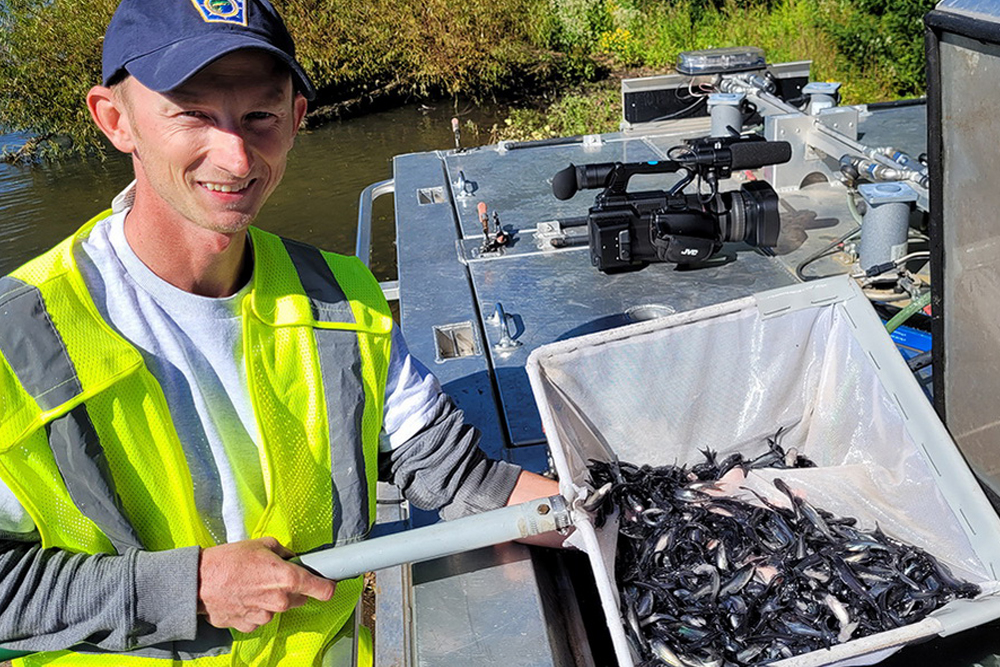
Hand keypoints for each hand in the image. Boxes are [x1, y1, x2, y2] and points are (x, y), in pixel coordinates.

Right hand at [197, 536, 335, 632]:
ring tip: (252, 585)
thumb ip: (283, 552)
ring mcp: (265, 616)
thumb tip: (292, 558)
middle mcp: (280, 601)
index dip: (327, 586)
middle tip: (273, 577)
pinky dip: (256, 609)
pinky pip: (261, 617)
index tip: (328, 584)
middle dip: (292, 589)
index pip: (322, 590)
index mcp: (286, 578)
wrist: (197, 583)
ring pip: (279, 608)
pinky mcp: (250, 626)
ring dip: (272, 600)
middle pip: (300, 599)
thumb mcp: (261, 544)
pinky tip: (242, 597)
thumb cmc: (228, 560)